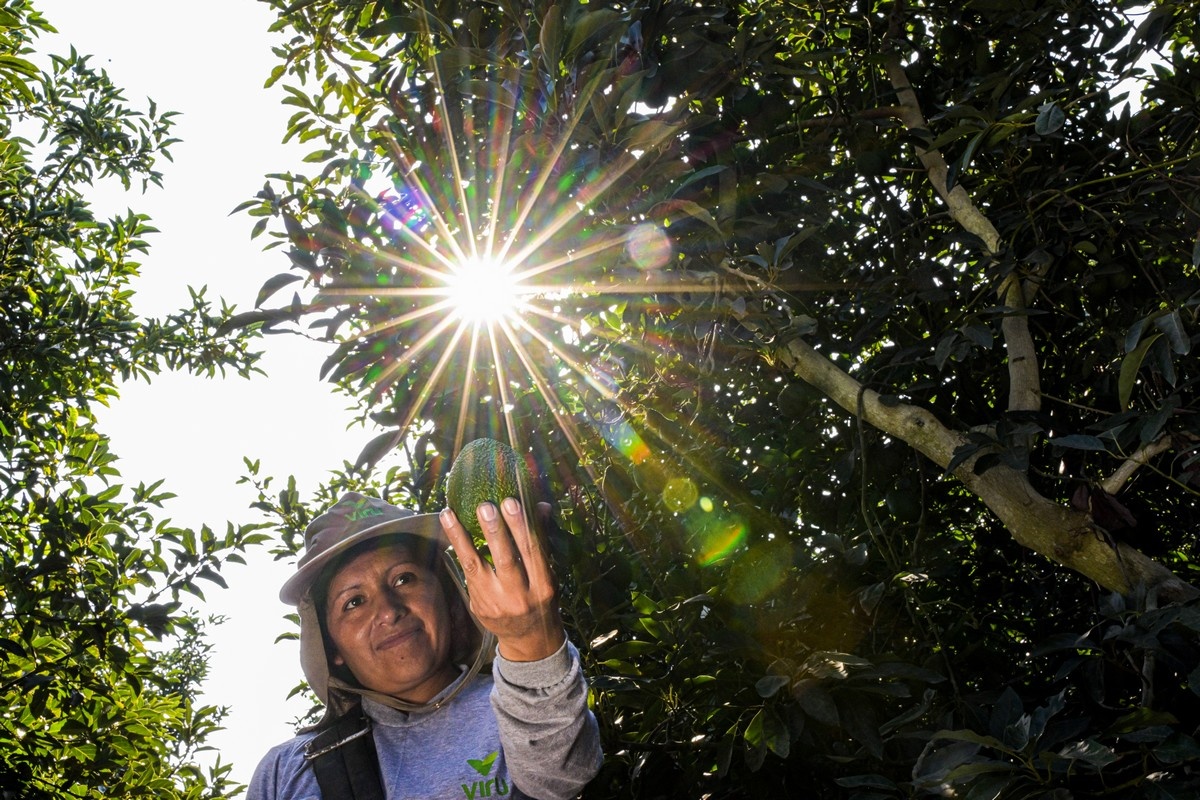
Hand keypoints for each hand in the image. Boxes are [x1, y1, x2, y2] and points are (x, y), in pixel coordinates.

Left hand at [440, 498, 564, 661]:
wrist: (529, 639)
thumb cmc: (541, 598)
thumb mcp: (548, 573)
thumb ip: (541, 540)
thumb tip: (539, 504)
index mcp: (543, 587)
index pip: (532, 552)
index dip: (521, 527)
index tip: (510, 502)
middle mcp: (520, 597)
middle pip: (506, 561)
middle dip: (494, 532)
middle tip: (484, 506)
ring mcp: (496, 604)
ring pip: (476, 567)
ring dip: (460, 538)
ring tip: (448, 514)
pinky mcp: (478, 607)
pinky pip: (468, 574)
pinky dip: (458, 550)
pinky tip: (450, 529)